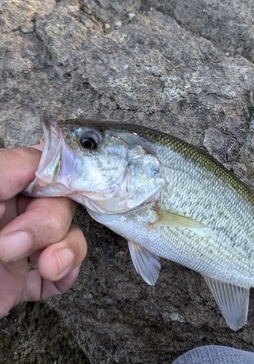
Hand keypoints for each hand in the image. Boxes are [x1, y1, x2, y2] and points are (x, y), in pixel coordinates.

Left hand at [0, 147, 86, 317]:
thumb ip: (12, 167)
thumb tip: (48, 149)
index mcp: (4, 186)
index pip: (48, 169)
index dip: (66, 176)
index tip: (71, 187)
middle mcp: (15, 213)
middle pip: (63, 205)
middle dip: (49, 225)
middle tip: (14, 243)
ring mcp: (23, 248)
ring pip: (69, 237)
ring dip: (66, 251)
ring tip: (45, 266)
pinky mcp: (25, 281)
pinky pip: (63, 272)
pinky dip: (68, 274)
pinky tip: (56, 277)